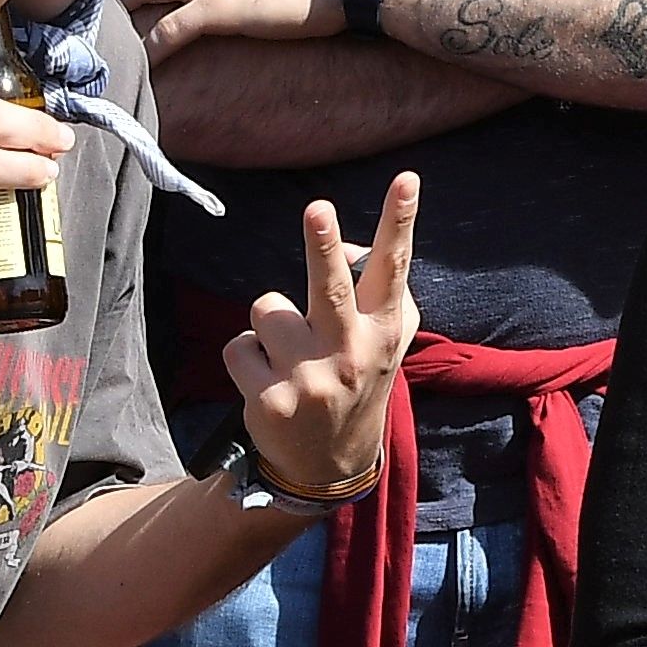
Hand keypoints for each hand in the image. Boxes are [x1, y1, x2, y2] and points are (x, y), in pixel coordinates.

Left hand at [221, 176, 419, 496]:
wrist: (329, 466)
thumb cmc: (355, 380)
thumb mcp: (382, 340)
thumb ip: (377, 290)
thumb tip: (345, 242)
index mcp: (382, 330)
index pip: (393, 266)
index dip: (400, 221)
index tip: (407, 180)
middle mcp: (351, 353)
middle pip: (331, 288)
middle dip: (323, 246)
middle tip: (317, 209)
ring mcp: (310, 379)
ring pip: (266, 309)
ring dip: (269, 326)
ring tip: (291, 357)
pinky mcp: (271, 400)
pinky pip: (239, 346)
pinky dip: (247, 358)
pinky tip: (270, 382)